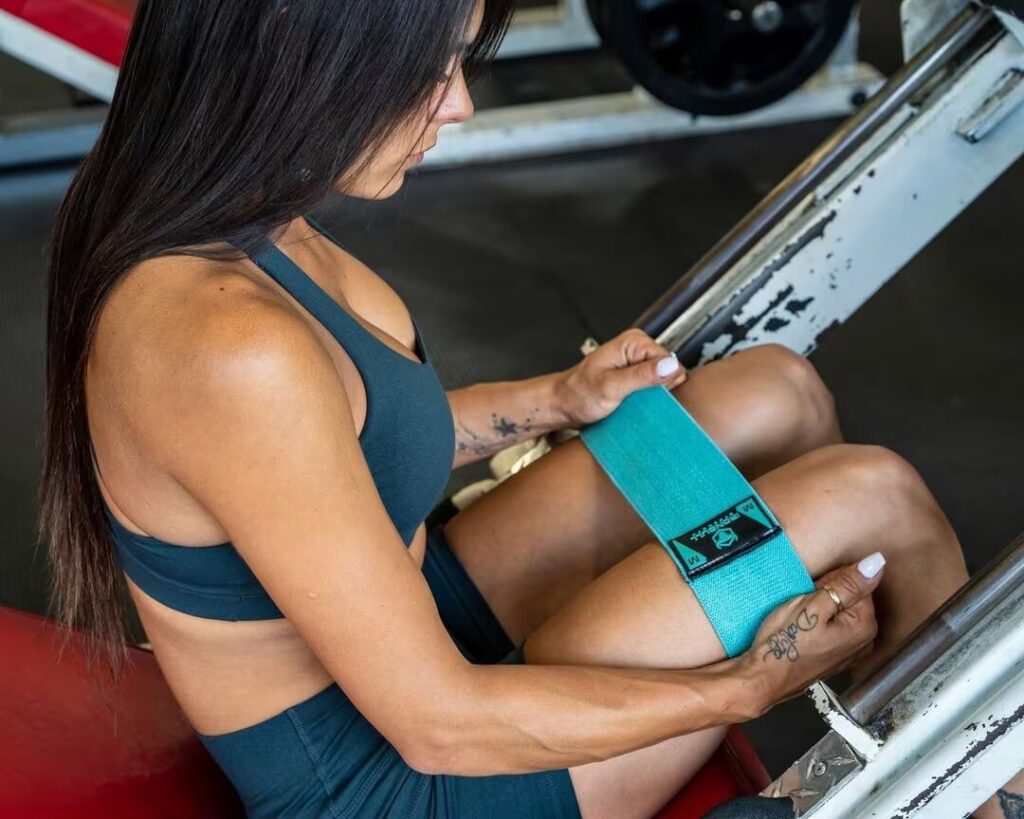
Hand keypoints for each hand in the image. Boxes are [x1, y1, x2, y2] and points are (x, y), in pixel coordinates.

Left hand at [555, 329, 687, 426]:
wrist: (562, 405)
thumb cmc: (578, 395)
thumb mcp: (611, 387)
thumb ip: (642, 376)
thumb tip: (670, 366)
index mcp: (634, 342)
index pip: (671, 362)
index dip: (662, 383)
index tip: (643, 395)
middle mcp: (638, 349)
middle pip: (670, 372)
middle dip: (657, 391)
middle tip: (634, 401)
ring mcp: (637, 363)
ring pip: (664, 383)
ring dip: (652, 398)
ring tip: (631, 404)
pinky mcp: (636, 377)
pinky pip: (654, 390)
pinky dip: (647, 401)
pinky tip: (633, 406)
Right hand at [738, 554, 885, 714]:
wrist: (764, 678)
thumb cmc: (784, 641)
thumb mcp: (812, 605)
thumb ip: (847, 584)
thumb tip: (877, 562)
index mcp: (864, 625)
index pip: (858, 581)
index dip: (831, 580)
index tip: (811, 590)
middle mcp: (865, 640)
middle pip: (852, 598)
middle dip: (829, 593)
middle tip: (803, 604)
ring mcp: (852, 652)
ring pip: (842, 612)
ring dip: (823, 608)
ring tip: (800, 617)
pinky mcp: (837, 658)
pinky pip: (835, 628)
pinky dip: (821, 623)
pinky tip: (803, 629)